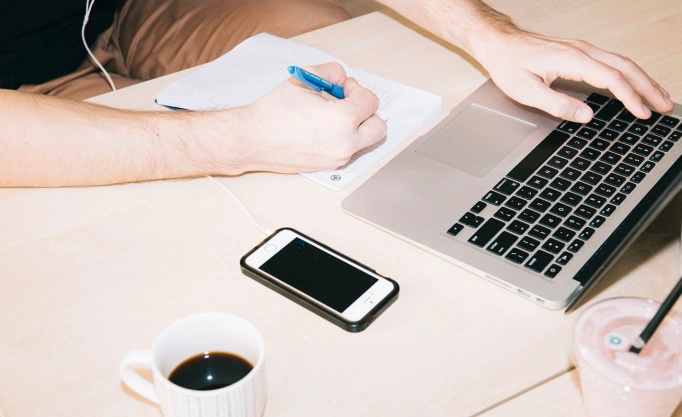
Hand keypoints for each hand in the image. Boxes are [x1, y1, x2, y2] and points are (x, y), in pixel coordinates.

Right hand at [239, 62, 385, 172]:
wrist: (253, 139)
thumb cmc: (274, 111)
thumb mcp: (304, 78)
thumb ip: (331, 72)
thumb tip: (343, 80)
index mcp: (343, 119)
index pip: (371, 102)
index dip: (358, 90)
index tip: (343, 88)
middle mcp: (345, 143)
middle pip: (379, 127)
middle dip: (367, 113)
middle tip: (347, 104)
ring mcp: (337, 158)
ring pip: (363, 141)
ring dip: (355, 126)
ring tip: (330, 117)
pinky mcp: (328, 167)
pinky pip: (347, 151)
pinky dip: (342, 139)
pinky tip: (321, 130)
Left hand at [477, 31, 674, 122]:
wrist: (499, 43)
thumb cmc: (508, 64)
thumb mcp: (526, 90)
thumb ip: (557, 104)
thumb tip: (586, 115)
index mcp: (572, 59)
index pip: (611, 80)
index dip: (630, 98)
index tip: (642, 114)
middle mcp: (582, 50)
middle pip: (625, 68)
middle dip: (648, 87)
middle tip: (665, 105)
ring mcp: (582, 49)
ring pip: (621, 62)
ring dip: (642, 79)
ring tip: (658, 97)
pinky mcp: (578, 52)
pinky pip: (611, 61)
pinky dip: (628, 73)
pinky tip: (634, 84)